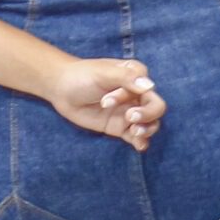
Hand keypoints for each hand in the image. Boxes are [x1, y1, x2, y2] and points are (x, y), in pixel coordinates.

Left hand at [45, 58, 163, 152]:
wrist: (62, 89)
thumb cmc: (82, 76)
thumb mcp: (102, 73)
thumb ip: (126, 78)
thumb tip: (150, 85)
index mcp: (135, 75)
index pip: (147, 89)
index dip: (131, 96)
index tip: (107, 98)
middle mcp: (136, 94)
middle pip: (156, 107)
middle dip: (147, 115)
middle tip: (129, 117)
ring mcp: (129, 111)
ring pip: (151, 123)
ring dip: (147, 129)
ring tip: (133, 132)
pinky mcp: (120, 126)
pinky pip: (137, 137)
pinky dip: (141, 142)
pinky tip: (139, 146)